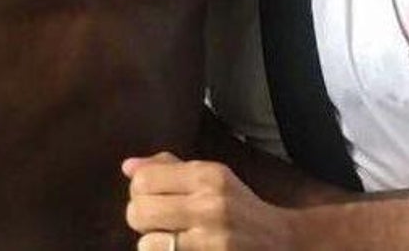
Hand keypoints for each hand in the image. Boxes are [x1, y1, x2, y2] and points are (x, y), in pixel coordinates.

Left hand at [124, 153, 294, 250]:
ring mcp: (209, 240)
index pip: (143, 180)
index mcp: (209, 175)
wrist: (281, 241)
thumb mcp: (213, 178)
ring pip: (146, 244)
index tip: (153, 196)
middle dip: (141, 219)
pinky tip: (180, 250)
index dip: (139, 191)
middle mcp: (209, 205)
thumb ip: (170, 168)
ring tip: (171, 240)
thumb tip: (128, 166)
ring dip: (153, 244)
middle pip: (138, 211)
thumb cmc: (240, 208)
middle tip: (158, 221)